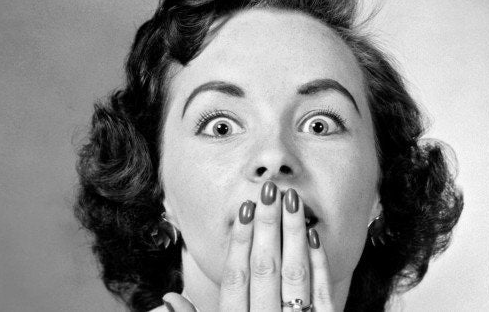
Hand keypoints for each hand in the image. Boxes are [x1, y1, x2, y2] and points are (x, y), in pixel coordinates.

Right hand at [162, 181, 334, 310]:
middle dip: (267, 225)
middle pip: (264, 267)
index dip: (239, 240)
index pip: (236, 277)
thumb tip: (167, 300)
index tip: (244, 207)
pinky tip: (312, 237)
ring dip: (292, 234)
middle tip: (269, 190)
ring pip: (294, 274)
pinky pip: (321, 294)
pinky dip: (318, 264)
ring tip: (291, 200)